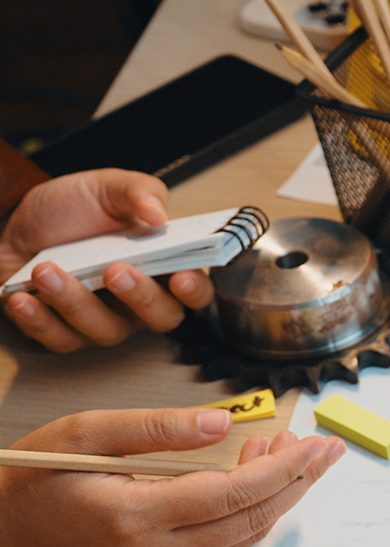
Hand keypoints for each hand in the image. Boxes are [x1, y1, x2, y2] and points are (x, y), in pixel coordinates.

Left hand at [0, 169, 215, 352]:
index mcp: (161, 267)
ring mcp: (104, 320)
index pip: (195, 290)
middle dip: (141, 298)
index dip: (194, 290)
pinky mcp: (65, 333)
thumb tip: (159, 212)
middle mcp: (139, 302)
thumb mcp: (104, 187)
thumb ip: (137, 191)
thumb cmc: (69, 212)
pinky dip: (39, 321)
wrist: (17, 227)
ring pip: (106, 330)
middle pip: (161, 318)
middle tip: (114, 271)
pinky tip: (23, 299)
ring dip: (76, 302)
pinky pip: (59, 340)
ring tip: (46, 270)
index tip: (181, 277)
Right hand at [0, 408, 344, 546]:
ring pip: (241, 538)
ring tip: (296, 455)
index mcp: (133, 516)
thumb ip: (154, 429)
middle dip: (295, 483)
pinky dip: (248, 511)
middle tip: (326, 449)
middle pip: (250, 521)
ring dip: (276, 497)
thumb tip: (223, 422)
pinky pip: (220, 545)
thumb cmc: (28, 478)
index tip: (314, 443)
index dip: (282, 468)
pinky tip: (256, 476)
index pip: (232, 495)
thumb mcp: (82, 433)